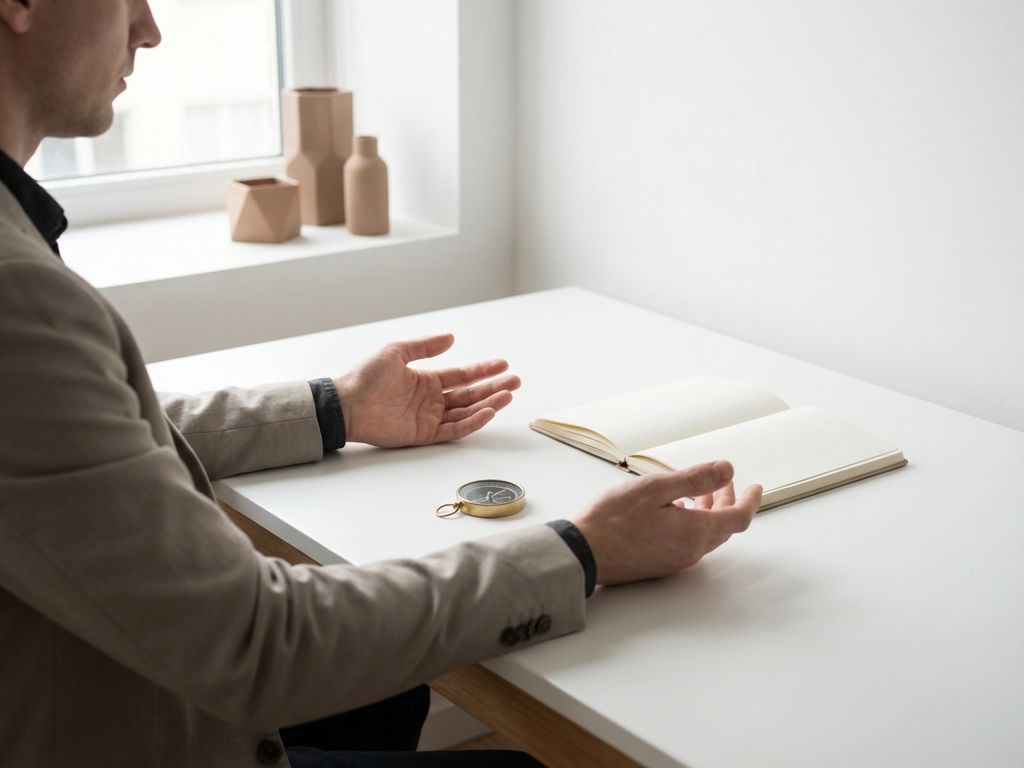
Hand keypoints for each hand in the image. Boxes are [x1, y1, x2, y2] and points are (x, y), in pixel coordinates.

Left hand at [332, 334, 520, 446]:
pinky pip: (454, 429)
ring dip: (489, 404)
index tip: (503, 364)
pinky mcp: (425, 435)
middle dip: (494, 387)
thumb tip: (451, 338)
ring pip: (467, 412)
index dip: (483, 370)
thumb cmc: (366, 376)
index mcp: (427, 380)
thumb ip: (425, 347)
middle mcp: (432, 400)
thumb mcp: (396, 352)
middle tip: (515, 381)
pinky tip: (487, 412)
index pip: (462, 376)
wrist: (347, 404)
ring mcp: (430, 418)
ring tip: (508, 394)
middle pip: (470, 394)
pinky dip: (472, 422)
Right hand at [572, 461, 761, 585]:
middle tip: (724, 482)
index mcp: (694, 532)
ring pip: (705, 534)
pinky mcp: (661, 564)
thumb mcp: (655, 488)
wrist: (584, 553)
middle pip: (722, 526)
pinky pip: (688, 542)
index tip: (756, 487)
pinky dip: (692, 523)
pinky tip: (675, 510)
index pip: (738, 518)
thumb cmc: (612, 520)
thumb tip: (727, 470)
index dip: (750, 501)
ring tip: (698, 492)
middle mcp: (690, 551)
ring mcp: (675, 560)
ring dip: (708, 511)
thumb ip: (694, 479)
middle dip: (727, 501)